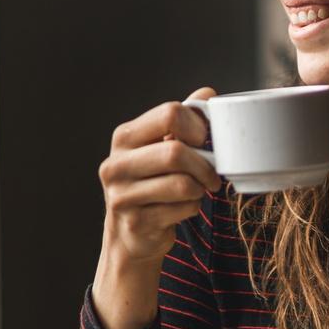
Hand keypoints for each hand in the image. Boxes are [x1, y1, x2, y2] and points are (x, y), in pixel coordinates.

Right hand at [89, 87, 220, 328]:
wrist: (130, 234)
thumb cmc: (152, 182)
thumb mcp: (161, 146)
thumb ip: (183, 120)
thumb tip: (207, 94)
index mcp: (124, 137)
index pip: (169, 113)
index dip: (197, 125)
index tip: (204, 140)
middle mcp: (116, 164)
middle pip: (176, 152)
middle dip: (204, 164)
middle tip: (212, 174)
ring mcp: (122, 196)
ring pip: (183, 184)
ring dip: (200, 188)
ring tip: (197, 190)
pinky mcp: (135, 223)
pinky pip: (183, 208)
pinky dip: (193, 207)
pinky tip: (182, 208)